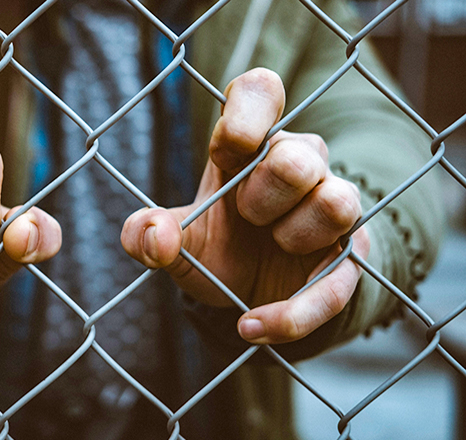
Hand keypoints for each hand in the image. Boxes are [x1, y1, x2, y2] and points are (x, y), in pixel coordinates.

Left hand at [121, 68, 368, 344]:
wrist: (249, 295)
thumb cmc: (217, 246)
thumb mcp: (175, 242)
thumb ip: (147, 233)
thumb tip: (152, 233)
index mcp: (247, 148)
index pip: (261, 93)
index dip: (251, 108)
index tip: (234, 142)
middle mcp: (296, 165)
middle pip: (298, 154)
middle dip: (263, 192)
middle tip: (246, 215)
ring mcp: (329, 207)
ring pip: (336, 201)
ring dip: (293, 234)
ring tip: (271, 246)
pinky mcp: (348, 257)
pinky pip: (338, 281)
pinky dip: (292, 311)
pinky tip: (251, 325)